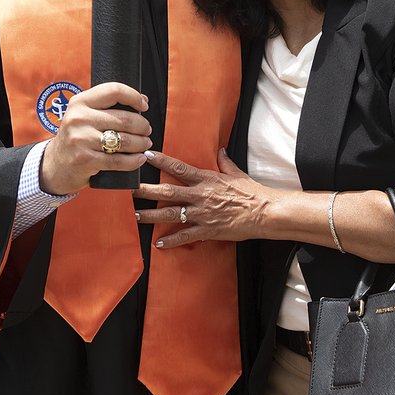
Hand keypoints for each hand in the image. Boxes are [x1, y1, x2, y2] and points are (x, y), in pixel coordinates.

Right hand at [38, 82, 150, 196]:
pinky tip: (139, 158)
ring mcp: (81, 140)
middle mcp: (78, 118)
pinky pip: (119, 161)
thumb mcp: (84, 116)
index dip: (134, 96)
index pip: (114, 90)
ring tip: (145, 143)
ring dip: (141, 143)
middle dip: (142, 126)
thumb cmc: (76, 137)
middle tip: (146, 130)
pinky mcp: (85, 160)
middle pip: (124, 118)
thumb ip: (107, 106)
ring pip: (125, 140)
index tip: (143, 106)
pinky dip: (134, 161)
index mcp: (79, 102)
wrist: (55, 166)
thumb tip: (143, 99)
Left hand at [133, 149, 273, 247]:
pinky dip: (171, 241)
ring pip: (170, 214)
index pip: (179, 168)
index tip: (146, 156)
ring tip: (135, 216)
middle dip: (146, 191)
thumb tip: (220, 150)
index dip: (162, 161)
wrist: (265, 212)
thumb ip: (224, 162)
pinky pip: (185, 236)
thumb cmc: (252, 192)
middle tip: (129, 190)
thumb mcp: (236, 173)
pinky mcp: (207, 230)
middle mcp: (200, 195)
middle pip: (167, 192)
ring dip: (151, 216)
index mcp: (206, 179)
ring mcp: (202, 214)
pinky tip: (158, 244)